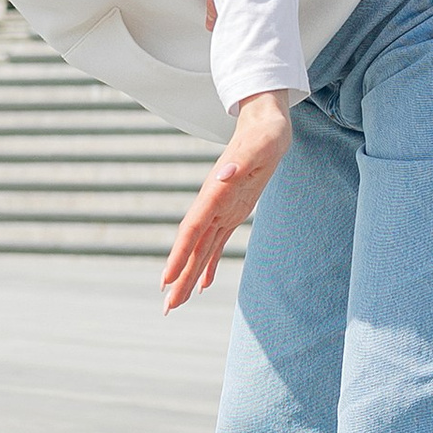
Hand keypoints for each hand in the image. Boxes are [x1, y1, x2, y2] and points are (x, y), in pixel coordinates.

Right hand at [163, 92, 296, 311]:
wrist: (266, 123)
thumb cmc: (266, 133)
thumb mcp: (260, 145)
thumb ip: (241, 161)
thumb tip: (223, 175)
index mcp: (215, 193)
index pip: (192, 228)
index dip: (178, 255)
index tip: (166, 280)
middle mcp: (212, 204)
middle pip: (191, 247)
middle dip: (179, 277)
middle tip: (167, 308)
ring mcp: (220, 209)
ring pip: (200, 250)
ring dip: (188, 276)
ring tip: (176, 303)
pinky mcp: (232, 211)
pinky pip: (215, 244)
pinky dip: (207, 265)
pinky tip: (202, 285)